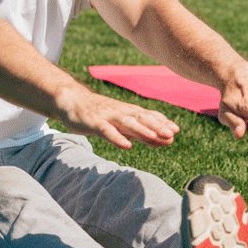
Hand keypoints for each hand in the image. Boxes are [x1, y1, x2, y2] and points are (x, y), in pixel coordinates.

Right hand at [56, 87, 178, 148]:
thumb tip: (166, 140)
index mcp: (128, 112)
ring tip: (155, 137)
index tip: (176, 130)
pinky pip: (107, 131)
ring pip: (127, 123)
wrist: (71, 101)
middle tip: (172, 134)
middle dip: (157, 126)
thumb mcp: (123, 123)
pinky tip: (127, 146)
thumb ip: (142, 132)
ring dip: (142, 130)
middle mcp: (121, 112)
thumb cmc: (100, 114)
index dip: (162, 122)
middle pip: (142, 119)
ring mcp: (108, 117)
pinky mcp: (94, 123)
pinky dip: (117, 138)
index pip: (148, 116)